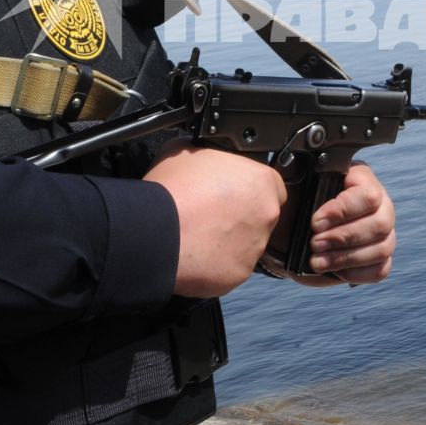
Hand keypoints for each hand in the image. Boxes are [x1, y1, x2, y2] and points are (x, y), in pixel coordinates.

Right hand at [145, 144, 286, 298]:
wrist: (154, 233)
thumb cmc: (171, 191)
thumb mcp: (188, 150)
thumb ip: (210, 155)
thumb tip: (204, 159)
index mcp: (261, 180)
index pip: (270, 184)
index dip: (249, 188)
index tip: (232, 191)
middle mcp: (266, 214)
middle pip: (261, 215)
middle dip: (241, 215)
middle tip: (212, 214)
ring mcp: (255, 247)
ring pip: (248, 243)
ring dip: (230, 240)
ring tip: (200, 234)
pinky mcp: (239, 274)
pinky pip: (232, 267)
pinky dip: (218, 263)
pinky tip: (196, 253)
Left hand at [296, 162, 395, 288]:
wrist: (289, 234)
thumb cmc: (294, 204)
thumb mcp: (291, 184)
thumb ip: (295, 172)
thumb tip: (294, 164)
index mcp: (361, 180)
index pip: (369, 195)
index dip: (343, 211)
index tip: (315, 222)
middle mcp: (380, 205)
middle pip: (381, 224)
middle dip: (343, 237)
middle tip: (314, 244)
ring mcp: (384, 233)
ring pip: (382, 248)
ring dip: (346, 258)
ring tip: (317, 261)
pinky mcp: (379, 259)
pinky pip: (380, 269)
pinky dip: (355, 272)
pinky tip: (333, 270)